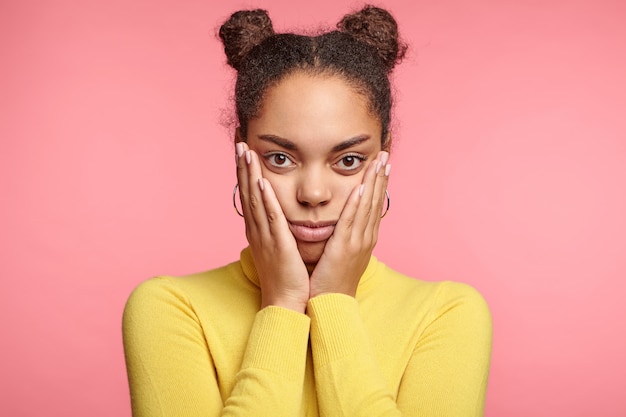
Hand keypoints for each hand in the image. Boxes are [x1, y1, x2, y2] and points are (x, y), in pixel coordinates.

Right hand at [236, 142, 309, 312]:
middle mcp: (257, 230)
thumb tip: (280, 214)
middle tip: (239, 141)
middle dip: (242, 166)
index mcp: (258, 229)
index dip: (244, 172)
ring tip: (245, 151)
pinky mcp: (277, 244)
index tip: (243, 151)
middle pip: (246, 192)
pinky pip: (270, 217)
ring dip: (249, 174)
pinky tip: (260, 181)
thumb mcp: (279, 247)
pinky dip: (264, 198)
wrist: (286, 302)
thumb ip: (278, 228)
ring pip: (255, 199)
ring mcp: (265, 236)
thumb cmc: (286, 276)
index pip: (249, 195)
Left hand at [309, 151, 389, 297]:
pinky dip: (357, 204)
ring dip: (373, 183)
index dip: (379, 184)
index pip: (374, 205)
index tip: (382, 165)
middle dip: (381, 177)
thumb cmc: (330, 281)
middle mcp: (366, 238)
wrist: (329, 305)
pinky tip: (361, 188)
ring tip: (379, 162)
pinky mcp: (345, 248)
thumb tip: (341, 222)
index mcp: (364, 238)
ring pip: (368, 207)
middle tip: (386, 155)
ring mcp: (358, 243)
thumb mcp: (341, 254)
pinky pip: (351, 221)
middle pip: (376, 201)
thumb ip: (342, 236)